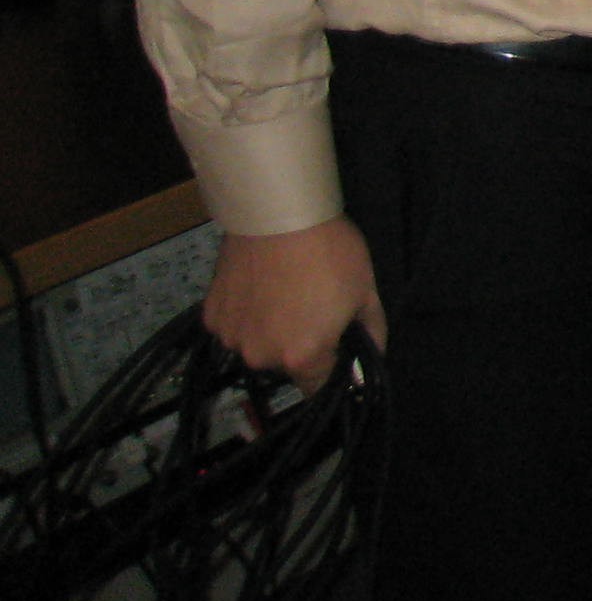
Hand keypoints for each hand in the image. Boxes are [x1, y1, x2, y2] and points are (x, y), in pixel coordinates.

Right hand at [200, 215, 385, 392]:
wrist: (278, 214)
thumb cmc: (330, 253)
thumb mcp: (366, 291)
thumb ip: (371, 333)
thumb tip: (370, 357)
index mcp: (302, 358)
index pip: (318, 386)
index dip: (330, 367)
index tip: (334, 345)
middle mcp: (261, 357)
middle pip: (286, 363)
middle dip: (300, 343)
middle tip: (311, 304)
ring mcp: (231, 338)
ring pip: (257, 344)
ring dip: (269, 330)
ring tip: (283, 291)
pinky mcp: (210, 316)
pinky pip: (235, 326)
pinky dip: (246, 314)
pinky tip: (258, 285)